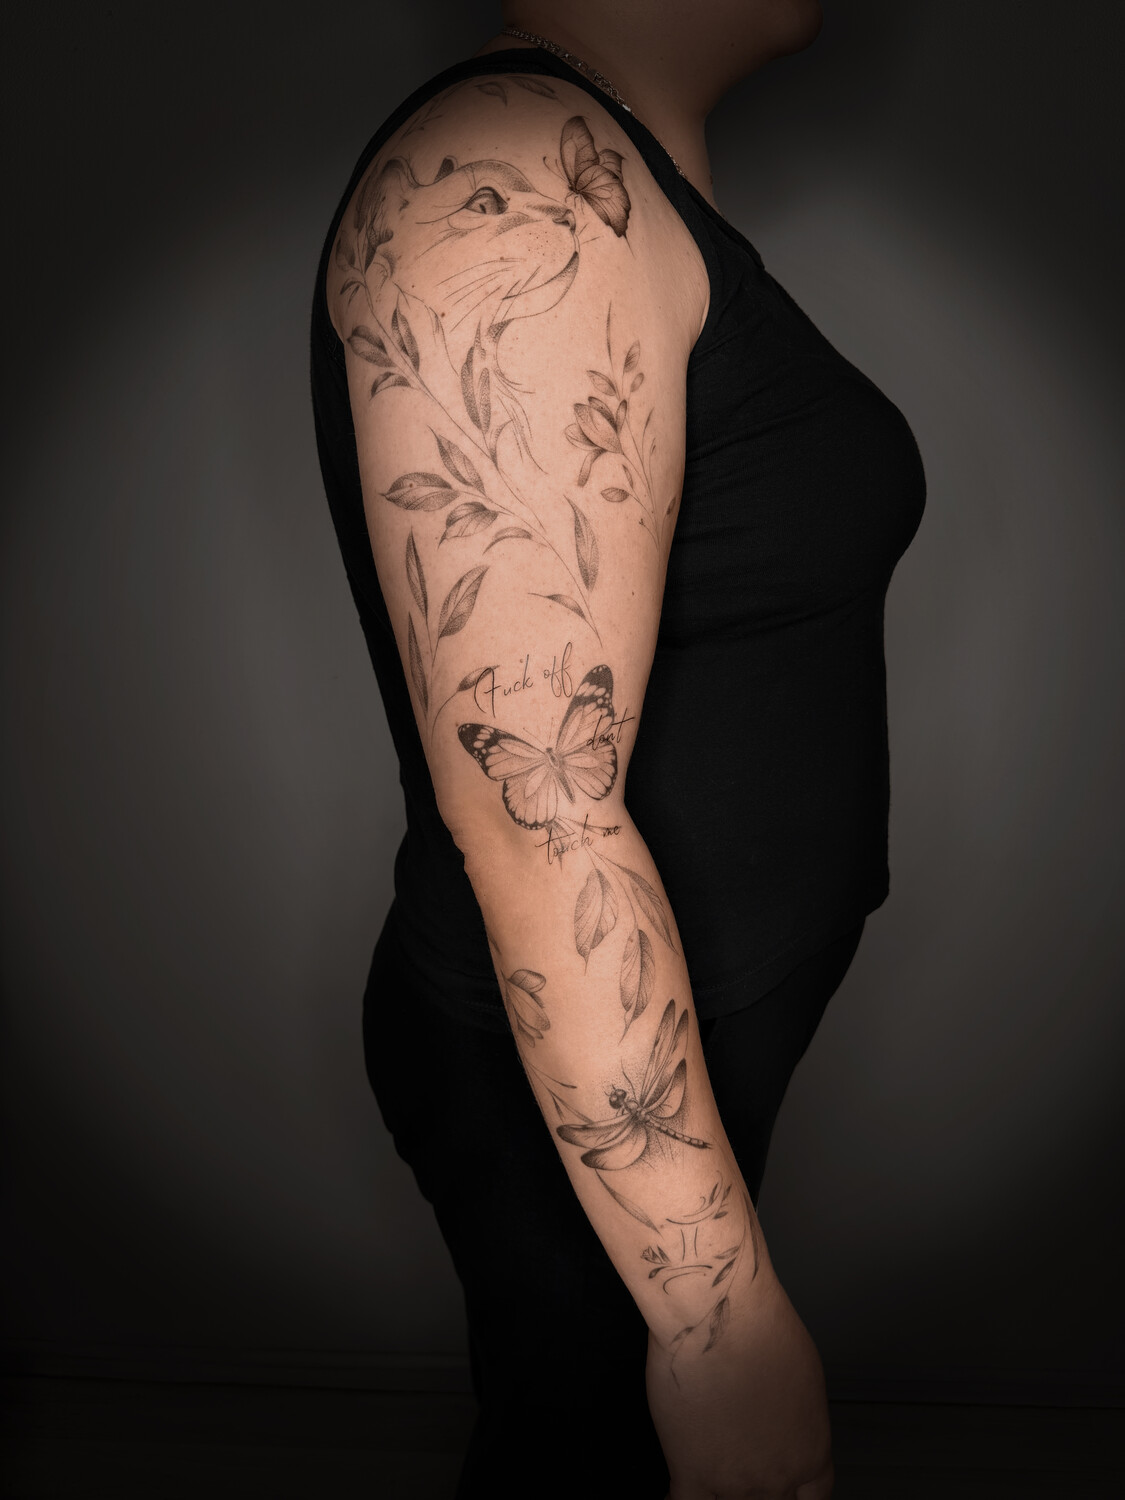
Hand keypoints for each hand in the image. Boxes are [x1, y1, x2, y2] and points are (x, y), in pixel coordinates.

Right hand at [647, 1267, 833, 1499]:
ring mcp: (734, 1482)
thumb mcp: (802, 1373)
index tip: (784, 1485)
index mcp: (810, 1452)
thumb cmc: (759, 1327)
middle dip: (757, 1484)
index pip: (813, 1498)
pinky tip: (673, 1488)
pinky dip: (677, 1498)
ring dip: (720, 1488)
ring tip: (708, 1466)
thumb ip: (795, 1413)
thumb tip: (781, 1418)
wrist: (717, 1314)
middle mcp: (776, 1476)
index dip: (795, 1492)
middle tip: (739, 1459)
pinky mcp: (691, 1473)